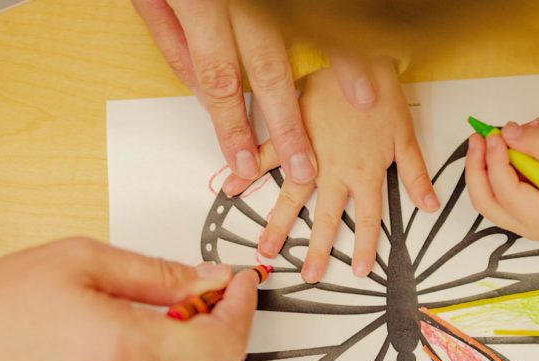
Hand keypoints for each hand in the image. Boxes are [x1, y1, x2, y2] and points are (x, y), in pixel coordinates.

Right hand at [0, 238, 257, 360]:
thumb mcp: (87, 260)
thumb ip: (161, 274)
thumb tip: (212, 279)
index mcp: (128, 350)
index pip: (224, 343)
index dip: (243, 309)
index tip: (241, 283)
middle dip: (221, 325)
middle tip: (204, 289)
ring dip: (195, 350)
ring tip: (168, 312)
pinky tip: (141, 336)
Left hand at [132, 0, 378, 186]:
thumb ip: (175, 43)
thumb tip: (201, 89)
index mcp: (201, 4)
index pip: (219, 80)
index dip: (232, 126)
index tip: (243, 160)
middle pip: (268, 69)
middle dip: (286, 125)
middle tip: (302, 165)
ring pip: (307, 36)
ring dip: (333, 77)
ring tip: (356, 110)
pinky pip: (322, 13)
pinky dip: (347, 39)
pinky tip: (363, 65)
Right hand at [223, 58, 439, 282]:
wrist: (359, 59)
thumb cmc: (383, 93)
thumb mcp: (406, 136)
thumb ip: (415, 174)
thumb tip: (430, 205)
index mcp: (365, 172)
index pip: (366, 219)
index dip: (364, 247)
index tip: (359, 271)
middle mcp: (335, 170)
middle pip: (326, 218)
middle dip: (318, 250)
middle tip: (308, 275)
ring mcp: (309, 154)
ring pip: (292, 197)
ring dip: (279, 224)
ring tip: (267, 249)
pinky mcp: (291, 133)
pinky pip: (266, 156)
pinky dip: (247, 172)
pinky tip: (232, 188)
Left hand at [465, 119, 538, 239]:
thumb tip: (509, 133)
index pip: (506, 193)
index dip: (495, 163)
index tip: (496, 135)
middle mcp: (528, 224)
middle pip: (485, 199)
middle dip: (477, 167)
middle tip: (481, 136)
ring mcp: (522, 216)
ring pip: (488, 190)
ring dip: (491, 159)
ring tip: (515, 129)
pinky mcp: (521, 203)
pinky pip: (500, 182)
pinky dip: (503, 159)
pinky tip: (523, 138)